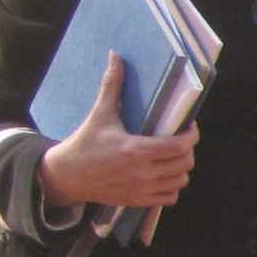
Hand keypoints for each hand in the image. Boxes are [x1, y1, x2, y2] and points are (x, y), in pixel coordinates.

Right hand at [39, 53, 197, 209]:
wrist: (65, 175)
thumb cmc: (84, 143)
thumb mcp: (100, 114)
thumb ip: (112, 85)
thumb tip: (116, 56)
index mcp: (134, 150)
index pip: (179, 146)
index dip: (191, 136)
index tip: (188, 127)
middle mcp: (140, 173)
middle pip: (184, 163)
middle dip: (188, 150)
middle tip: (180, 139)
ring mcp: (140, 189)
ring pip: (180, 181)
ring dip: (181, 168)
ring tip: (173, 156)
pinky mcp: (137, 201)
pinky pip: (169, 198)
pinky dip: (172, 187)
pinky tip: (164, 174)